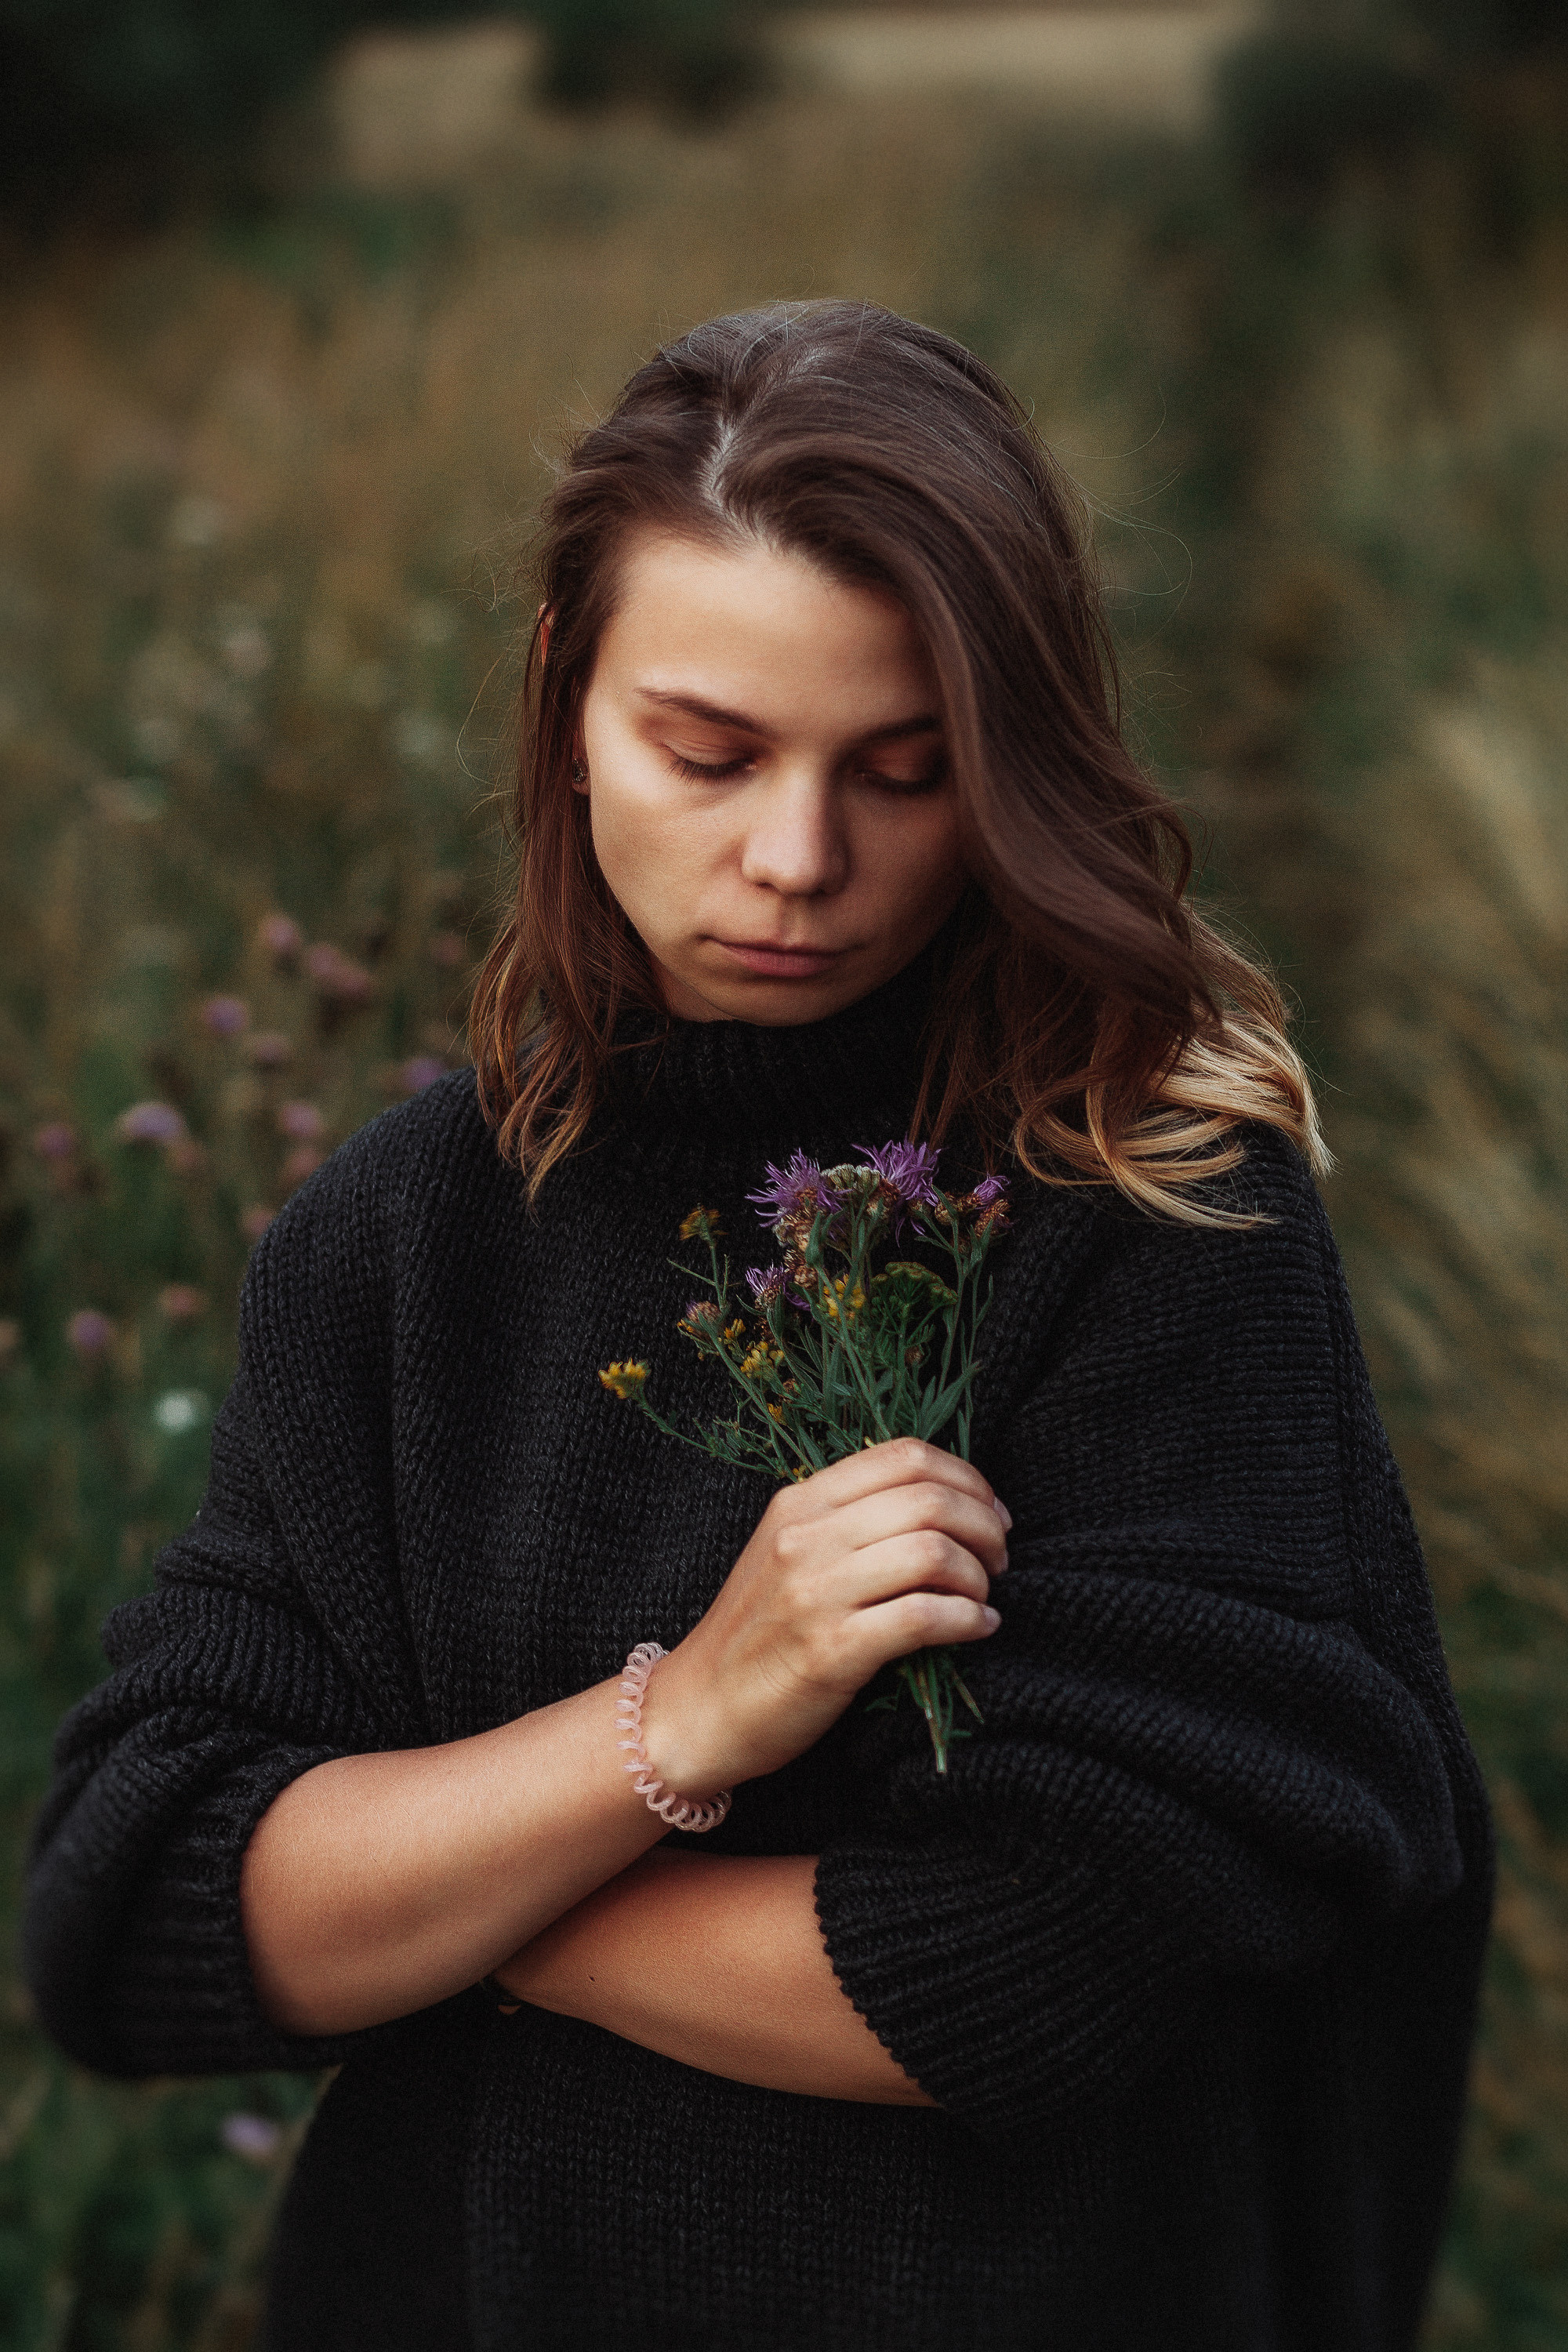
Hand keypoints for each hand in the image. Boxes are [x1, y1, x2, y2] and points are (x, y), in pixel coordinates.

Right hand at [642, 1439, 1009, 1796]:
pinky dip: (968, 1620)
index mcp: (800, 1503)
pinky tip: (979, 1628)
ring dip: (978, 1575)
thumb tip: (943, 1505)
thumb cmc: (757, 1633)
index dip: (966, 1477)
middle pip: (929, 1499)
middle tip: (998, 1558)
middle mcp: (806, 1537)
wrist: (700, 1709)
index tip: (990, 1510)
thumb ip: (849, 1521)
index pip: (904, 1456)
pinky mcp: (831, 1652)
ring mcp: (816, 1593)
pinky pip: (923, 1618)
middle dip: (984, 1526)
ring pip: (932, 1551)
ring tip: (983, 1598)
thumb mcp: (789, 1553)